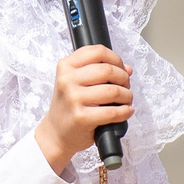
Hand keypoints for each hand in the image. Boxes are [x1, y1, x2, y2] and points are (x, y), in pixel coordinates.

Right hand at [32, 44, 133, 175]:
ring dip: (127, 95)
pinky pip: (112, 112)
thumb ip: (99, 71)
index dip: (116, 59)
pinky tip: (126, 111)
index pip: (98, 51)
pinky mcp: (81, 118)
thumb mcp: (76, 82)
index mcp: (66, 66)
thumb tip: (127, 69)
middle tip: (126, 86)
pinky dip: (125, 111)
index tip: (121, 68)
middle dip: (124, 78)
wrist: (55, 133)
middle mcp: (67, 80)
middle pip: (107, 70)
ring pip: (112, 90)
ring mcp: (73, 99)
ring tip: (126, 100)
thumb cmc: (69, 106)